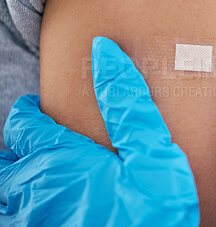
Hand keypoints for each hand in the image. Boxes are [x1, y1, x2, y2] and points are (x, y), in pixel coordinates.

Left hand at [0, 37, 198, 226]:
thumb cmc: (153, 213)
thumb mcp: (154, 153)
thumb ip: (127, 103)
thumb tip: (105, 53)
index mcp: (62, 157)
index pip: (27, 125)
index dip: (29, 114)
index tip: (35, 109)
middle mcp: (35, 186)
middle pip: (9, 155)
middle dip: (20, 142)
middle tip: (36, 138)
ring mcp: (31, 218)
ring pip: (4, 187)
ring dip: (13, 172)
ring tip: (33, 167)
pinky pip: (12, 214)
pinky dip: (17, 202)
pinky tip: (39, 203)